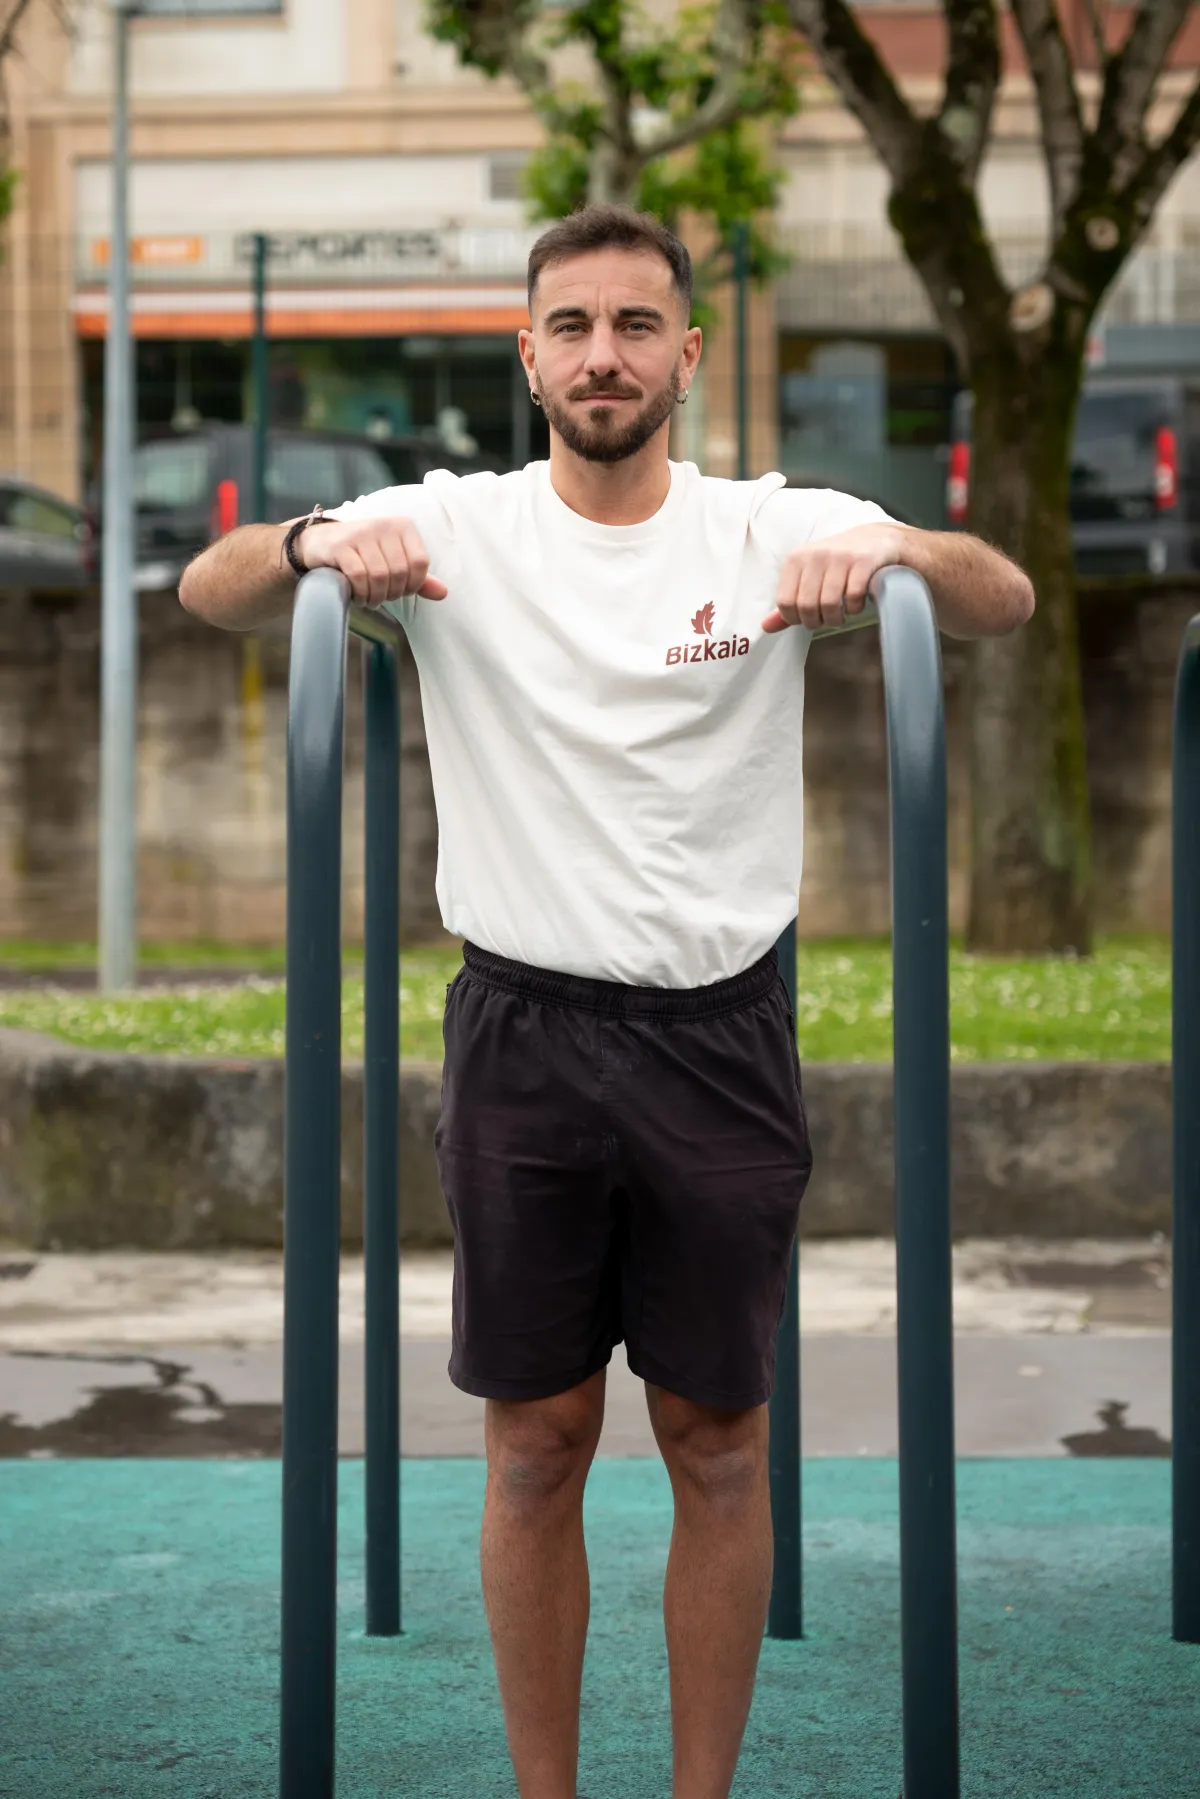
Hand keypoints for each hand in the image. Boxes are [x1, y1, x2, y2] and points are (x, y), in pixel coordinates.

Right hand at [296, 515, 448, 608]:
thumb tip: (443, 593)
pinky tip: (356, 595)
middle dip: (391, 593)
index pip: (421, 562)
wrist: (320, 542)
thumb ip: (418, 577)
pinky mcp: (340, 545)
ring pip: (379, 576)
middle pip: (399, 572)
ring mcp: (360, 533)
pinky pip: (358, 576)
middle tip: (380, 597)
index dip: (413, 584)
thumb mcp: (393, 562)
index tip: (400, 590)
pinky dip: (360, 592)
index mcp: (402, 526)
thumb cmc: (363, 555)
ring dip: (374, 596)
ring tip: (369, 599)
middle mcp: (383, 525)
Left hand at [762, 523, 907, 633]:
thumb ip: (789, 602)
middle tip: (827, 620)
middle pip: (806, 606)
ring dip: (836, 618)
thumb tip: (765, 627)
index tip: (808, 619)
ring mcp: (840, 557)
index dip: (796, 619)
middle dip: (817, 622)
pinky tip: (857, 604)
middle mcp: (815, 555)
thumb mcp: (808, 577)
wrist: (875, 539)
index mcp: (796, 559)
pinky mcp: (863, 562)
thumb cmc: (837, 564)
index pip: (785, 602)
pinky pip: (853, 597)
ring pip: (829, 604)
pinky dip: (855, 608)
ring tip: (841, 615)